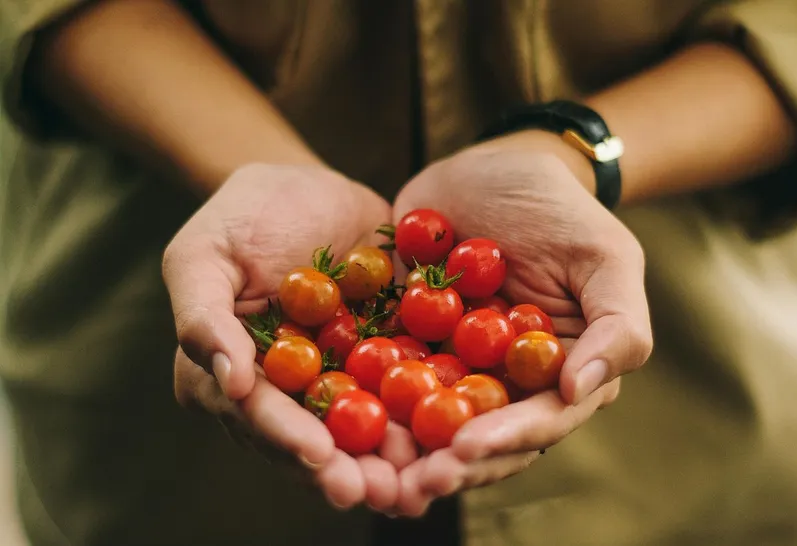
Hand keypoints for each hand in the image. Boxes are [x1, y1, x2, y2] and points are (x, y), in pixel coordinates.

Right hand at [163, 164, 415, 509]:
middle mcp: (284, 390)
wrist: (309, 187)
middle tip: (377, 492)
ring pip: (360, 428)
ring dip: (389, 459)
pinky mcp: (380, 359)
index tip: (319, 456)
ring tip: (419, 481)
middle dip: (344, 469)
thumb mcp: (203, 255)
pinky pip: (402, 389)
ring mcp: (336, 378)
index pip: (257, 415)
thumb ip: (204, 317)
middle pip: (312, 438)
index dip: (286, 438)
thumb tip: (229, 383)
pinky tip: (453, 431)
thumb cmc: (242, 216)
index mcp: (232, 375)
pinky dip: (425, 413)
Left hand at [391, 132, 652, 514]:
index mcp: (558, 372)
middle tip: (410, 482)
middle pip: (478, 436)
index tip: (464, 450)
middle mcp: (505, 380)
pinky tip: (339, 412)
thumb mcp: (605, 257)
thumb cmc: (558, 209)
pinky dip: (366, 396)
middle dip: (446, 462)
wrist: (491, 167)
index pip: (537, 421)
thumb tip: (580, 391)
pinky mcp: (408, 339)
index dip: (503, 441)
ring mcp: (453, 363)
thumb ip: (618, 325)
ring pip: (428, 419)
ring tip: (370, 471)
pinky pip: (384, 374)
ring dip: (402, 449)